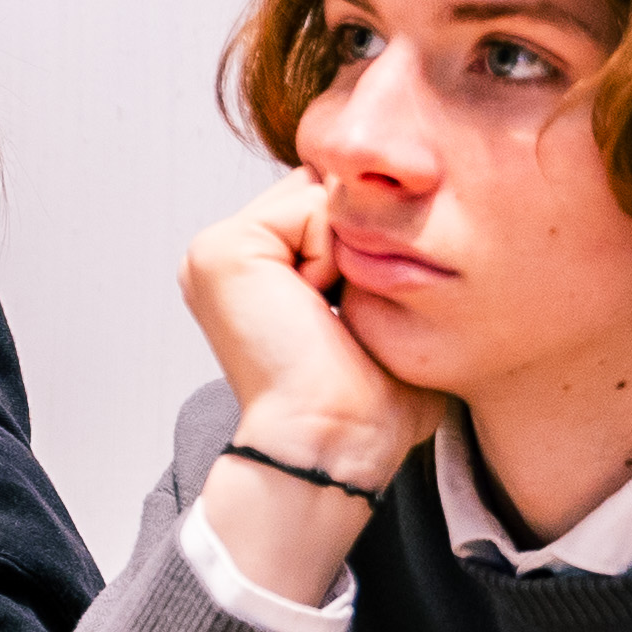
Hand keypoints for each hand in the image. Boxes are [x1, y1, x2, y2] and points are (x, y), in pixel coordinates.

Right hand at [182, 173, 439, 482]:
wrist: (334, 441)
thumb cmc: (366, 401)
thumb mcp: (378, 311)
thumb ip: (380, 252)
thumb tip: (416, 213)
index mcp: (253, 270)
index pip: (327, 205)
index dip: (364, 243)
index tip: (353, 311)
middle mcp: (226, 256)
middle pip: (321, 190)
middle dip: (354, 237)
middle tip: (340, 312)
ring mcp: (216, 250)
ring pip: (318, 192)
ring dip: (345, 248)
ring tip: (326, 311)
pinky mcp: (223, 249)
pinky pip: (309, 205)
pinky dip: (330, 253)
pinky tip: (314, 305)